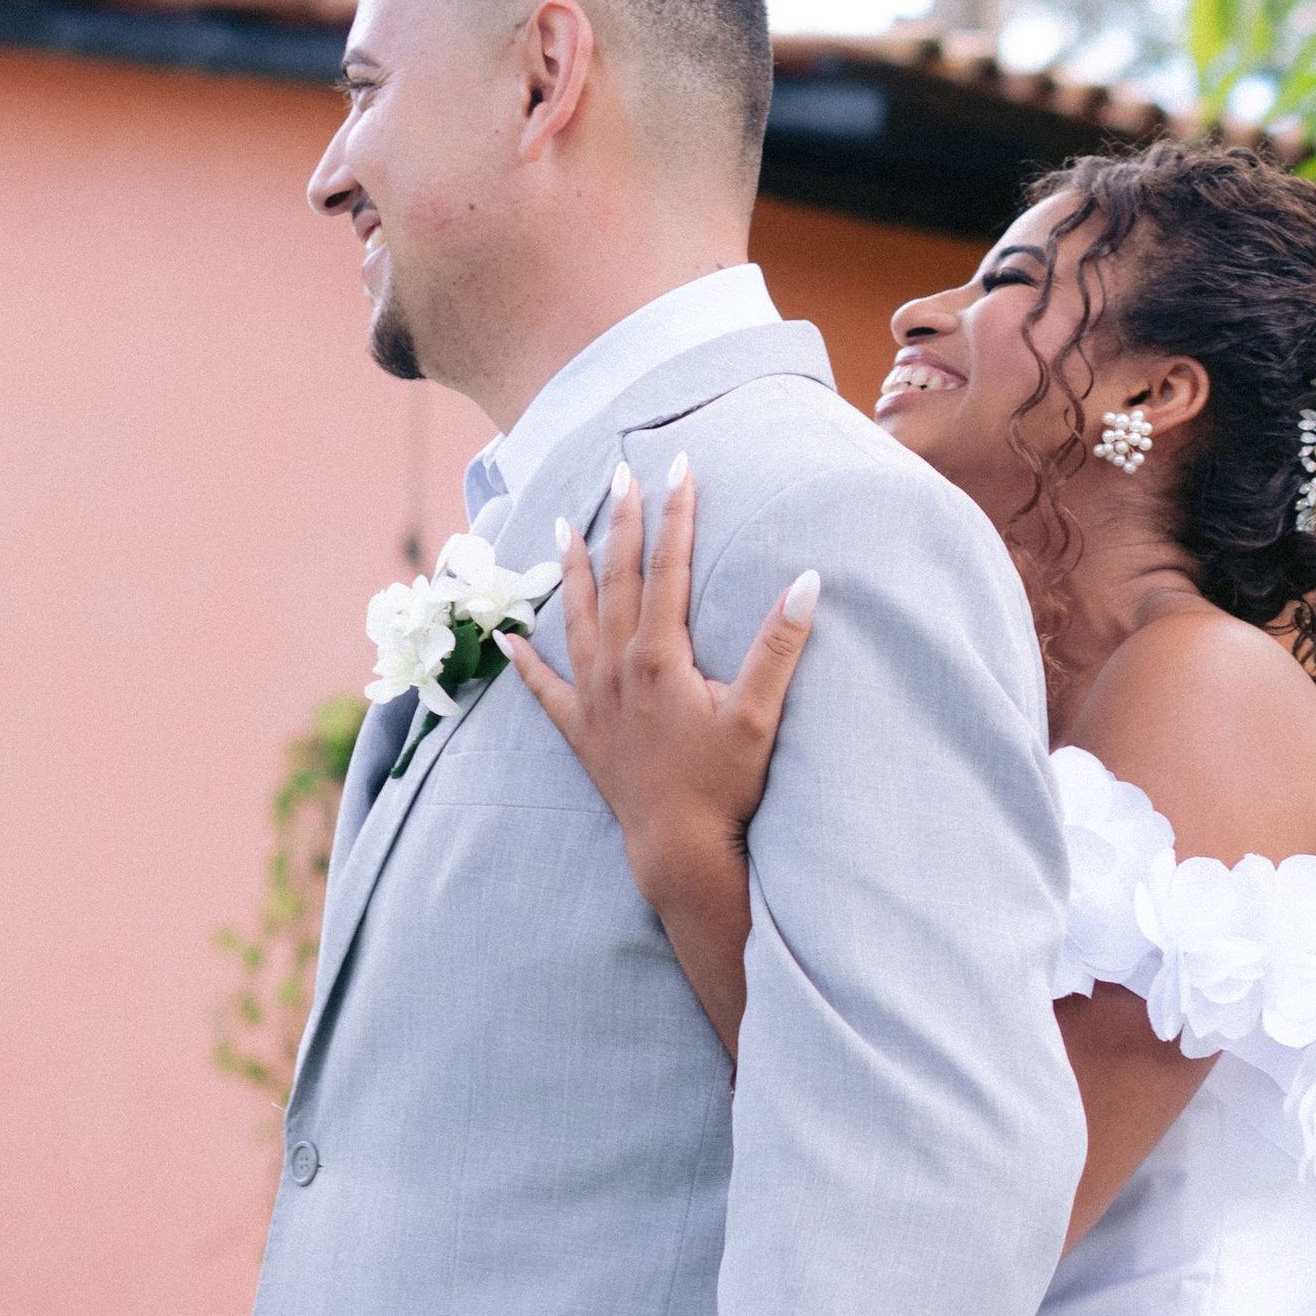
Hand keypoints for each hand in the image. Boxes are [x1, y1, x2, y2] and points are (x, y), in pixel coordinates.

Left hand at [507, 454, 816, 910]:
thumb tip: (808, 581)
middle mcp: (617, 668)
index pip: (668, 567)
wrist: (676, 848)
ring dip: (572, 570)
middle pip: (618, 579)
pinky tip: (507, 635)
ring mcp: (593, 699)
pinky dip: (525, 660)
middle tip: (620, 472)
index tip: (679, 467)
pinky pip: (545, 688)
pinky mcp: (581, 732)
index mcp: (659, 656)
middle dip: (624, 522)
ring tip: (566, 526)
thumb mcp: (758, 714)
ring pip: (576, 618)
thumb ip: (779, 646)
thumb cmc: (722, 785)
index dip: (676, 514)